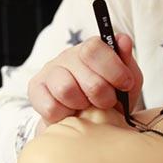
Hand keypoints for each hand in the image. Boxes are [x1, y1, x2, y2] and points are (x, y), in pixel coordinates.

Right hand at [27, 33, 143, 126]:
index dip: (113, 69)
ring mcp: (49, 72)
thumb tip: (123, 40)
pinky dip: (65, 116)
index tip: (125, 84)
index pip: (94, 48)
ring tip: (86, 108)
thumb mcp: (127, 82)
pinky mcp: (36, 90)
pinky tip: (70, 113)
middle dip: (102, 94)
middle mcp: (67, 56)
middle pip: (83, 74)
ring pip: (65, 89)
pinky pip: (50, 107)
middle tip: (106, 102)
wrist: (89, 123)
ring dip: (82, 105)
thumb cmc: (110, 98)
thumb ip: (127, 62)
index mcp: (90, 49)